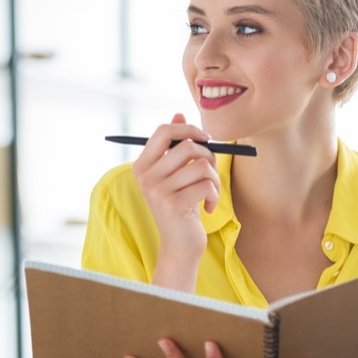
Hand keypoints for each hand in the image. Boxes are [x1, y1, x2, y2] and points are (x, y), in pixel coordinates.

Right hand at [132, 114, 220, 288]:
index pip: (163, 130)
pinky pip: (207, 185)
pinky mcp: (174, 205)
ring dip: (214, 178)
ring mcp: (158, 191)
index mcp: (142, 165)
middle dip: (209, 156)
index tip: (204, 139)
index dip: (188, 128)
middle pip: (187, 146)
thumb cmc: (181, 205)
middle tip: (210, 171)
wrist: (179, 245)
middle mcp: (146, 176)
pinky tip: (208, 207)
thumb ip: (174, 145)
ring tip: (210, 192)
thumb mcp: (175, 174)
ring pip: (201, 166)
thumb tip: (179, 113)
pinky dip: (214, 195)